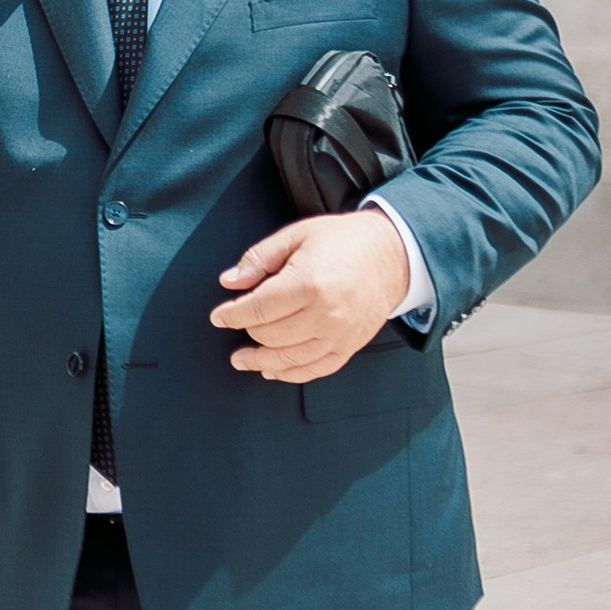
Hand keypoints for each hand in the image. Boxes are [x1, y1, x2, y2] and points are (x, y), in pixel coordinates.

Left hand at [210, 213, 409, 383]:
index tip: (218, 317)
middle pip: (270, 336)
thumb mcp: (296, 236)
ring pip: (289, 359)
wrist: (392, 254)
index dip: (232, 315)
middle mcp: (324, 313)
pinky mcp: (349, 346)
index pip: (258, 309)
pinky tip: (272, 370)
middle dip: (246, 333)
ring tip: (242, 359)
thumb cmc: (341, 240)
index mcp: (308, 282)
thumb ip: (259, 259)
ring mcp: (339, 334)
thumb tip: (229, 281)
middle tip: (234, 327)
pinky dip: (290, 374)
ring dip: (261, 362)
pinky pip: (315, 369)